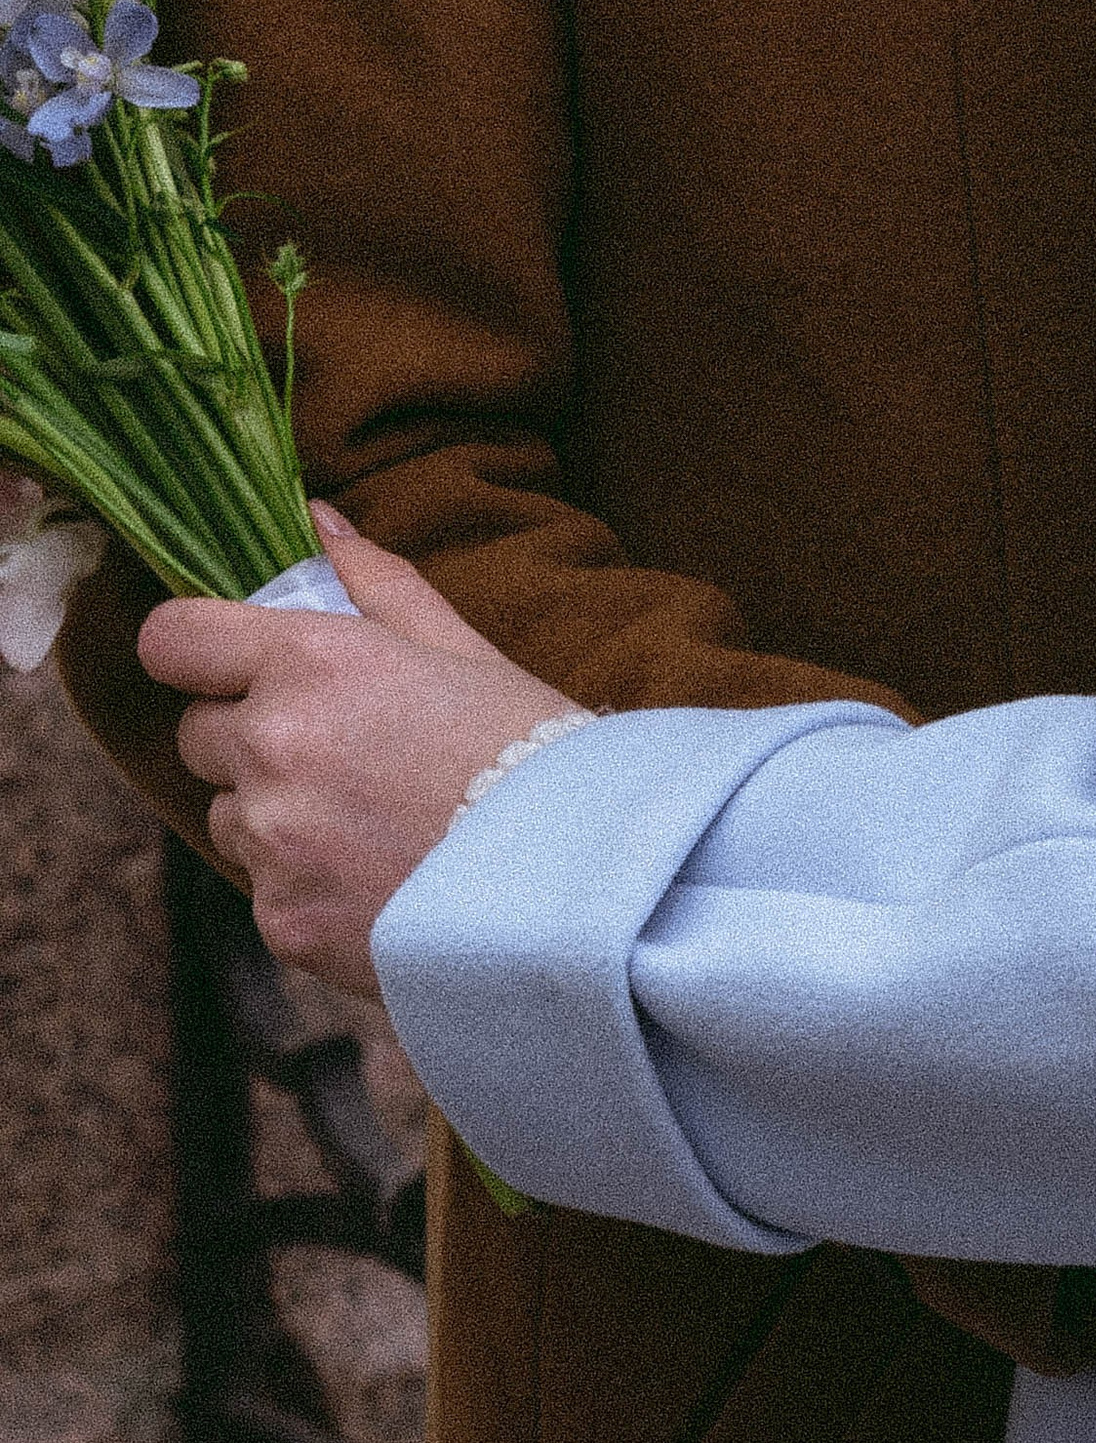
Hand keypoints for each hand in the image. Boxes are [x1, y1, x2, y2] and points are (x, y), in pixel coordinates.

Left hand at [137, 508, 579, 998]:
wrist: (575, 885)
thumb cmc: (529, 750)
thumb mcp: (461, 648)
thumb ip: (376, 582)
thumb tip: (319, 521)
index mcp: (311, 663)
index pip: (173, 640)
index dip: (193, 647)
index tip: (221, 660)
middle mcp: (273, 748)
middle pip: (196, 734)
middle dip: (248, 733)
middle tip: (339, 746)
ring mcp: (271, 842)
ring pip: (228, 816)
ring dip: (273, 811)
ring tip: (369, 817)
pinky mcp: (280, 921)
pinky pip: (263, 887)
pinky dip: (305, 880)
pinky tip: (380, 873)